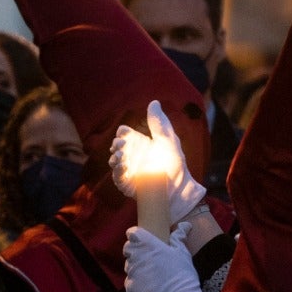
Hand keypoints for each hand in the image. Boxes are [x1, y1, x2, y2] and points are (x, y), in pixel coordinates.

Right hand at [110, 101, 205, 224]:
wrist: (177, 188)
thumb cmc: (174, 163)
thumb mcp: (169, 140)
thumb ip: (159, 123)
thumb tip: (154, 102)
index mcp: (140, 142)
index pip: (125, 133)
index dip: (122, 132)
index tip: (124, 133)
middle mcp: (132, 154)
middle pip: (117, 146)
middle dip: (116, 144)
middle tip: (119, 146)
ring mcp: (128, 169)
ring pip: (114, 161)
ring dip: (114, 158)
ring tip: (119, 157)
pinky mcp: (126, 183)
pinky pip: (117, 176)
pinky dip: (117, 171)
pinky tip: (121, 167)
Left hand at [123, 222, 203, 291]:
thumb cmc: (181, 272)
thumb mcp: (182, 252)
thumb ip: (178, 237)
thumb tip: (184, 225)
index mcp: (146, 243)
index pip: (132, 233)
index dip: (137, 236)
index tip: (145, 241)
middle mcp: (135, 255)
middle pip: (128, 249)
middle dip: (136, 251)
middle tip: (150, 258)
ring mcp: (130, 271)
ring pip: (129, 265)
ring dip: (136, 267)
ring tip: (151, 274)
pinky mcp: (129, 286)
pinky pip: (130, 281)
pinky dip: (137, 282)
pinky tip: (149, 286)